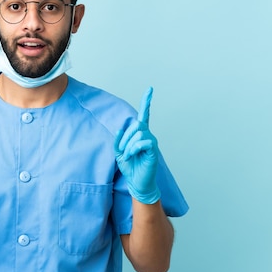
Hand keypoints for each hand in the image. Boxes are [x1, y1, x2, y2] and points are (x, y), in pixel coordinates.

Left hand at [114, 87, 160, 203]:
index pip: (144, 115)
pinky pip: (142, 142)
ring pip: (137, 133)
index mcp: (139, 134)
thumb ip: (118, 140)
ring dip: (128, 145)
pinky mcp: (153, 150)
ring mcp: (151, 142)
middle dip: (124, 137)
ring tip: (128, 155)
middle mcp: (147, 135)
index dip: (146, 102)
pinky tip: (132, 156)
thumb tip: (120, 130)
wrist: (137, 182)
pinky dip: (133, 149)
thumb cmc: (130, 167)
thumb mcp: (119, 152)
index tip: (150, 89)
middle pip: (135, 125)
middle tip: (122, 150)